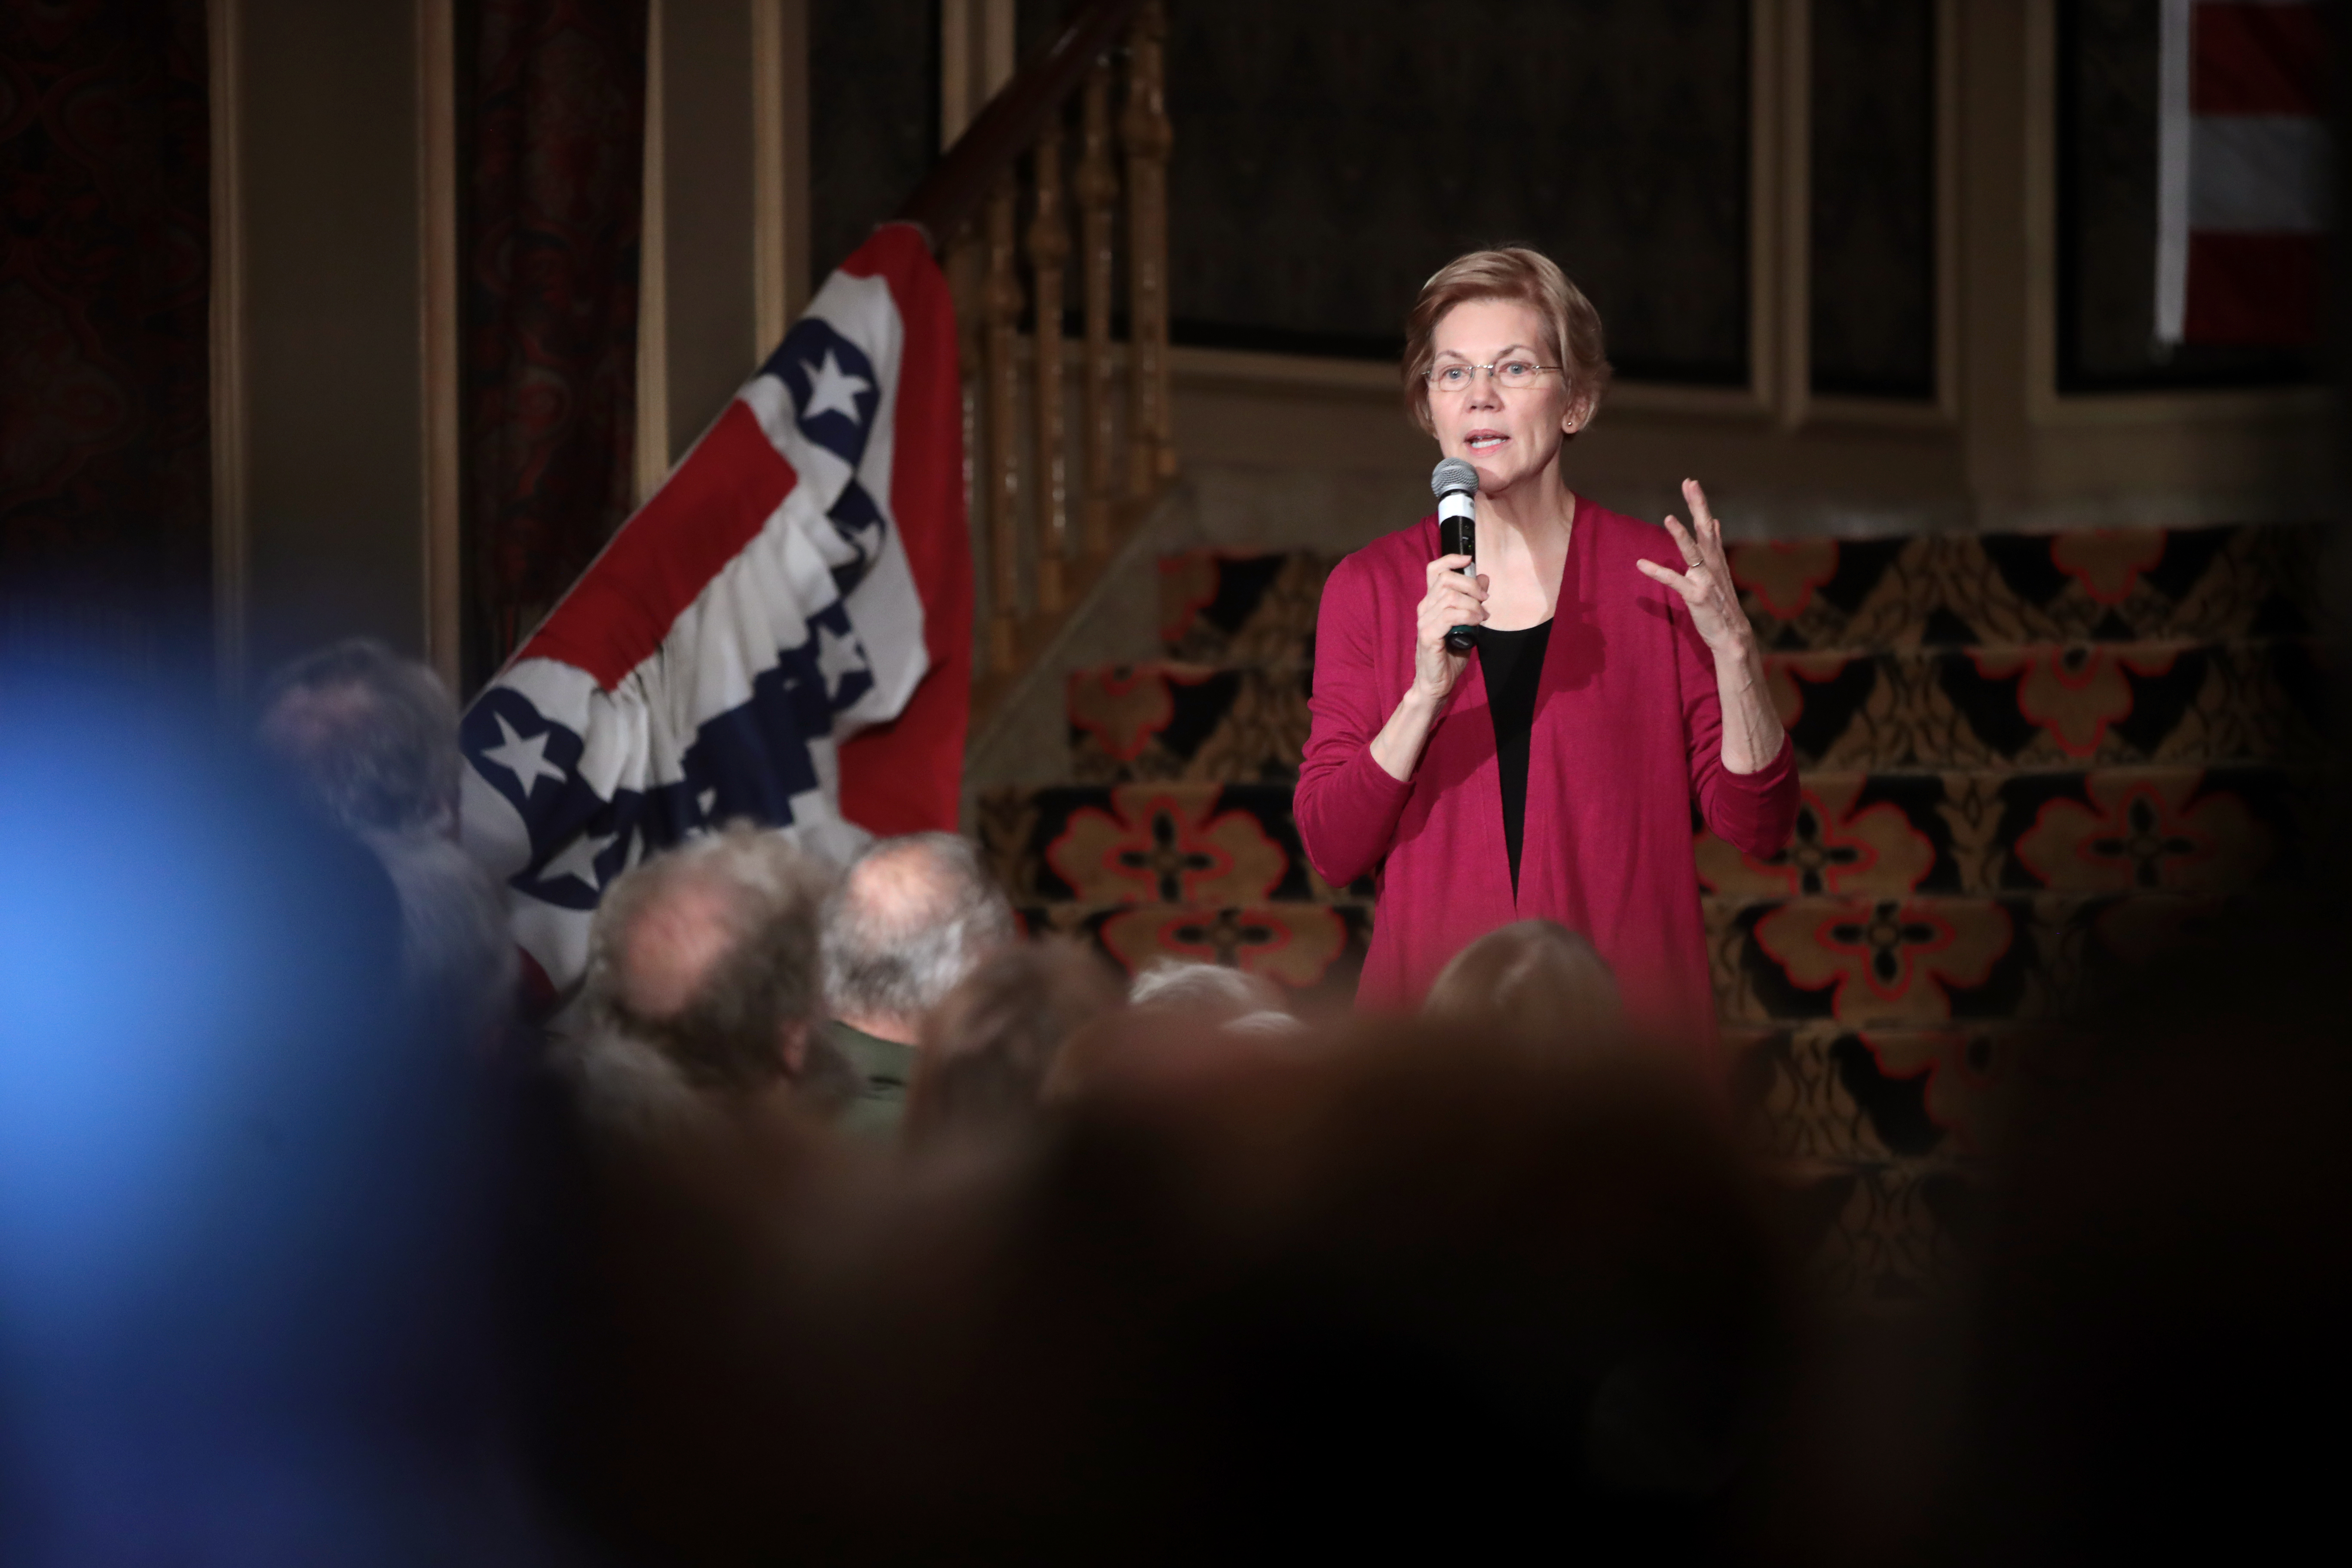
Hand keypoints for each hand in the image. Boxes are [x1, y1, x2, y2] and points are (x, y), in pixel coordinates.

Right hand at [1413, 554, 1487, 699]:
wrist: (1437, 683)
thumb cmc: (1450, 654)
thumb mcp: (1467, 622)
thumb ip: (1472, 601)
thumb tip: (1483, 579)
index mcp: (1431, 602)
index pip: (1434, 570)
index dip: (1451, 559)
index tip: (1469, 559)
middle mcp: (1424, 608)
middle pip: (1446, 580)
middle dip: (1471, 585)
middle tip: (1484, 599)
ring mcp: (1424, 621)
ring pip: (1450, 597)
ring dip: (1473, 604)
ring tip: (1482, 617)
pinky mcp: (1427, 635)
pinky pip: (1449, 616)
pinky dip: (1468, 615)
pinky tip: (1476, 622)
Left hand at [1636, 479, 1754, 661]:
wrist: (1732, 635)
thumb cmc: (1721, 604)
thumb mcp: (1719, 571)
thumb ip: (1715, 547)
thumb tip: (1715, 522)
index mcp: (1716, 559)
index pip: (1708, 525)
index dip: (1699, 504)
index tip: (1691, 483)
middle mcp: (1713, 565)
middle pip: (1705, 530)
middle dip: (1697, 506)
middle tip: (1690, 483)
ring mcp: (1706, 580)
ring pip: (1693, 552)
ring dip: (1681, 535)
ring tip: (1668, 518)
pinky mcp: (1696, 596)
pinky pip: (1674, 581)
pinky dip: (1657, 572)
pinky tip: (1641, 564)